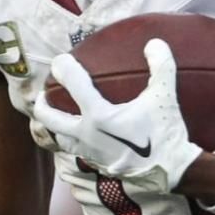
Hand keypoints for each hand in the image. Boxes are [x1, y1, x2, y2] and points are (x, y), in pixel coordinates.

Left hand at [31, 39, 201, 190]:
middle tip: (44, 93)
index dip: (63, 67)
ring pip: (58, 138)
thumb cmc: (166, 132)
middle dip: (41, 102)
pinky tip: (82, 135)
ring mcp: (89, 152)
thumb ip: (161, 66)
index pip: (72, 84)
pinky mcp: (97, 165)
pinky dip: (71, 140)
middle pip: (48, 117)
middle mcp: (87, 134)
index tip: (61, 60)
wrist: (172, 172)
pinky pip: (74, 151)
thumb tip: (155, 42)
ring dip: (53, 125)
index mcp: (99, 115)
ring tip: (57, 115)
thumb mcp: (164, 96)